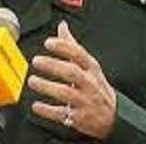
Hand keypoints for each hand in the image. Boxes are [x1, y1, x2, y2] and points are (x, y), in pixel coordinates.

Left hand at [28, 21, 116, 139]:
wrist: (113, 115)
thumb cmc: (95, 86)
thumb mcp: (88, 65)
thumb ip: (72, 45)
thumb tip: (62, 26)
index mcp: (91, 68)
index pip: (79, 54)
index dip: (63, 47)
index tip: (48, 43)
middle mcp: (89, 83)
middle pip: (72, 72)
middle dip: (52, 66)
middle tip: (36, 61)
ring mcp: (84, 101)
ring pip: (66, 93)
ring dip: (47, 87)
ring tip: (32, 81)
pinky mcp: (79, 118)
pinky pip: (62, 114)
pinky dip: (47, 110)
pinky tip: (36, 105)